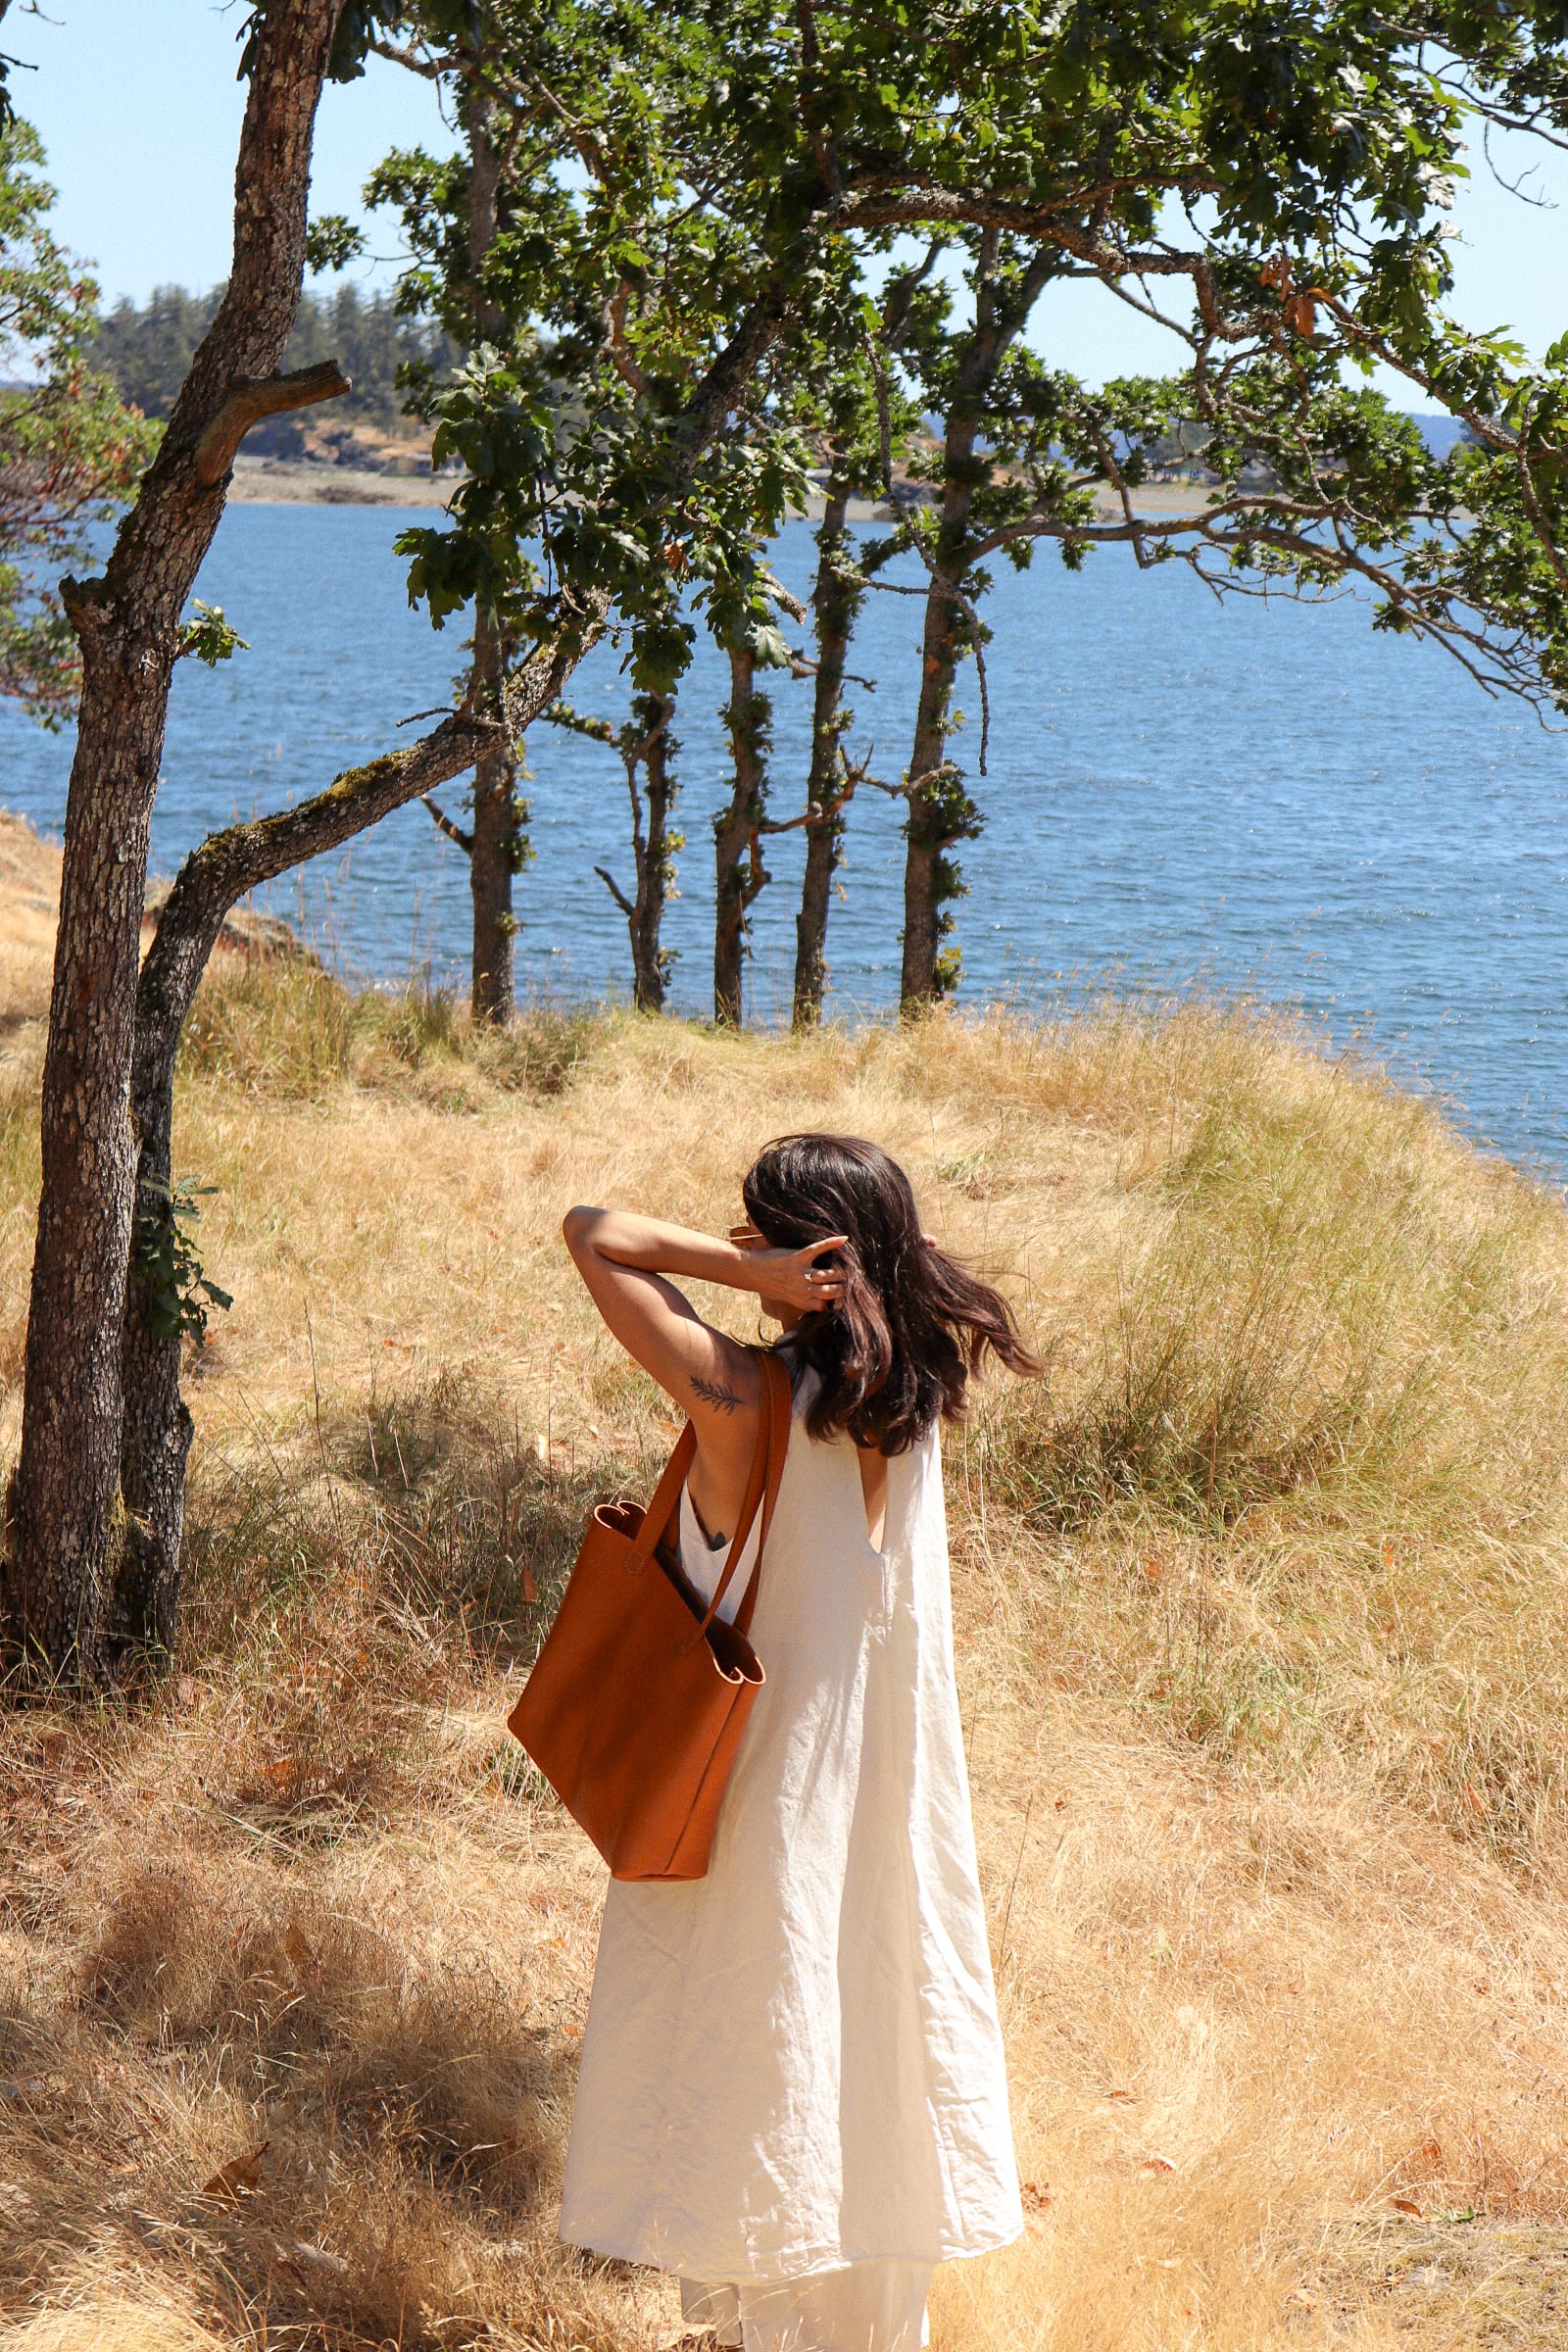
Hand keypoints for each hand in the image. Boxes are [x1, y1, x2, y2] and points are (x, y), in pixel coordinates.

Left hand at [729, 1223, 847, 1312]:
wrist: (751, 1272)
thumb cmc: (770, 1285)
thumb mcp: (789, 1299)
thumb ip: (805, 1301)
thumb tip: (822, 1305)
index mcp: (803, 1301)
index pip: (828, 1306)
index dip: (838, 1301)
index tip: (844, 1296)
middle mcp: (804, 1289)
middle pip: (832, 1291)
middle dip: (843, 1287)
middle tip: (848, 1280)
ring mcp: (801, 1273)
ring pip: (829, 1274)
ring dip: (839, 1271)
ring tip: (845, 1267)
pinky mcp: (798, 1257)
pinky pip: (818, 1249)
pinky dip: (831, 1243)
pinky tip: (843, 1239)